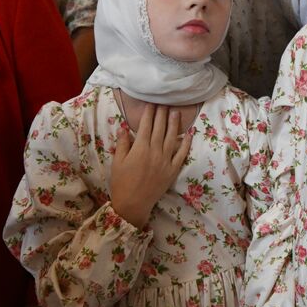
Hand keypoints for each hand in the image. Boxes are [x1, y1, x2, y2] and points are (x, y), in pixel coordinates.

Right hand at [109, 103, 192, 226]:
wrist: (133, 204)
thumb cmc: (121, 183)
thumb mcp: (117, 161)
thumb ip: (122, 143)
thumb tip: (124, 127)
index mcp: (140, 148)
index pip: (146, 126)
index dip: (149, 113)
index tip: (151, 103)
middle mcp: (155, 151)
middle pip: (160, 128)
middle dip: (162, 114)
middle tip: (164, 102)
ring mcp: (166, 160)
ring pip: (172, 138)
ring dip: (174, 124)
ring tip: (176, 112)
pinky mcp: (173, 170)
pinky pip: (181, 154)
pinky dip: (186, 144)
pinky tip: (189, 134)